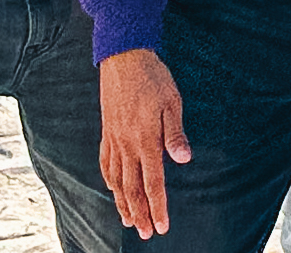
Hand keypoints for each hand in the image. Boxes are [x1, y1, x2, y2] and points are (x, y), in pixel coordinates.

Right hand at [99, 49, 191, 238]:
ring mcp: (114, 139)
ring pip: (117, 180)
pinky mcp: (107, 131)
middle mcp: (127, 144)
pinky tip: (112, 189)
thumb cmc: (153, 77)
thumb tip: (184, 159)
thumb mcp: (172, 102)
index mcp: (146, 139)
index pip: (153, 182)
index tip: (162, 226)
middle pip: (133, 188)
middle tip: (146, 234)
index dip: (158, 207)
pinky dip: (109, 180)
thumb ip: (175, 134)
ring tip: (129, 221)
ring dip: (123, 203)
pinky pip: (106, 162)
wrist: (123, 57)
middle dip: (140, 214)